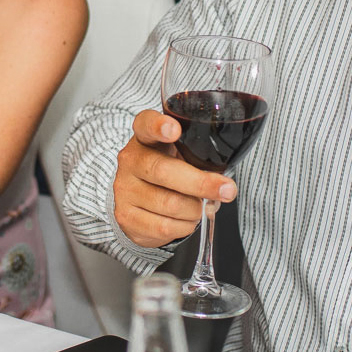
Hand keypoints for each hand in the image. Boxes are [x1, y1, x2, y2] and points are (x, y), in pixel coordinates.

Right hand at [112, 109, 236, 247]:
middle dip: (201, 183)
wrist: (138, 198)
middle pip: (164, 171)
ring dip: (195, 210)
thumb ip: (198, 158)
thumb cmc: (168, 170)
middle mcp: (130, 160)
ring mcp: (124, 189)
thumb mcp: (179, 154)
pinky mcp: (125, 217)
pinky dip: (185, 226)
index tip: (174, 130)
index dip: (159, 126)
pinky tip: (186, 220)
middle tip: (227, 190)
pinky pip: (164, 227)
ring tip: (199, 207)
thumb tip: (224, 186)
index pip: (146, 124)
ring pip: (170, 204)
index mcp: (145, 137)